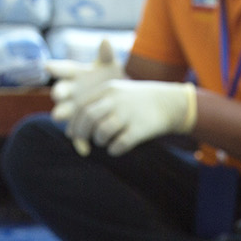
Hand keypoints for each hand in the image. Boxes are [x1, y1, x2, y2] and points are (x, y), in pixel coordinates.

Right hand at [46, 41, 123, 155]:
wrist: (117, 96)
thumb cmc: (109, 76)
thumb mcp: (109, 64)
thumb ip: (106, 54)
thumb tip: (105, 40)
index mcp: (75, 74)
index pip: (63, 69)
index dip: (55, 68)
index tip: (47, 66)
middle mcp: (69, 91)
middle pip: (60, 91)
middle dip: (59, 92)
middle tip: (58, 93)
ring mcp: (71, 108)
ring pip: (62, 112)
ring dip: (61, 113)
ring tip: (60, 116)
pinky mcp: (77, 123)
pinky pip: (76, 134)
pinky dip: (79, 140)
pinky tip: (84, 148)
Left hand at [71, 79, 197, 156]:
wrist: (169, 102)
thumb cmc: (135, 103)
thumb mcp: (116, 94)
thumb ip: (95, 108)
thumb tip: (71, 134)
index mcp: (108, 90)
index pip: (81, 107)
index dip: (74, 124)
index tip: (74, 136)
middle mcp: (116, 100)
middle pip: (89, 118)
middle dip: (82, 135)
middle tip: (84, 145)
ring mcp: (129, 114)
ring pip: (102, 132)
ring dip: (99, 141)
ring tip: (105, 142)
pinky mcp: (140, 129)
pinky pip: (119, 144)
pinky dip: (114, 150)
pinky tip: (116, 148)